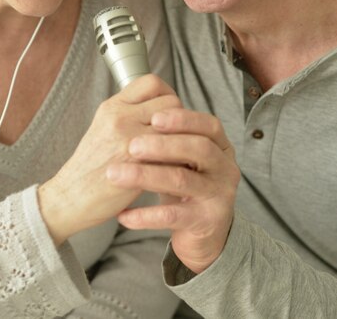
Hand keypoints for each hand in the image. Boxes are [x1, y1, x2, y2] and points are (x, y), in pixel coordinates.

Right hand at [37, 75, 181, 245]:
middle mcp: (120, 117)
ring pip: (177, 129)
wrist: (71, 197)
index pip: (151, 82)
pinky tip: (174, 171)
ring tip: (179, 154)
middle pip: (171, 102)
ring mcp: (129, 140)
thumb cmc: (91, 165)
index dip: (166, 93)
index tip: (169, 110)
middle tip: (177, 136)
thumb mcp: (103, 127)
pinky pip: (173, 156)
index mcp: (113, 106)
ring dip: (183, 142)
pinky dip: (179, 164)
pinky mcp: (138, 165)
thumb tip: (162, 107)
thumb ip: (129, 113)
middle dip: (180, 119)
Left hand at [106, 108, 239, 273]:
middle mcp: (225, 168)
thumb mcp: (183, 158)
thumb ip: (171, 137)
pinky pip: (173, 216)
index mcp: (221, 146)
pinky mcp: (207, 221)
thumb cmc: (186, 183)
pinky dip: (146, 215)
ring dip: (146, 176)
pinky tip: (123, 214)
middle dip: (163, 144)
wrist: (203, 232)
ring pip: (182, 180)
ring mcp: (219, 196)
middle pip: (199, 148)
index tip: (154, 117)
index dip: (183, 119)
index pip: (209, 124)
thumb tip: (142, 110)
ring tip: (116, 174)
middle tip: (132, 145)